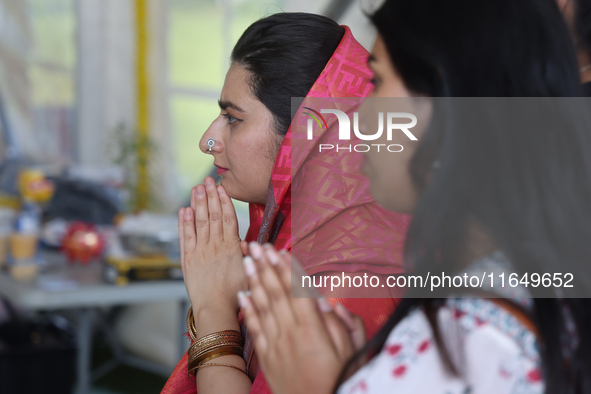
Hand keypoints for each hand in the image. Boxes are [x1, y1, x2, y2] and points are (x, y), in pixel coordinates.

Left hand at [178, 177, 246, 321]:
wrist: (216, 309)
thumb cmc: (236, 294)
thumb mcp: (251, 272)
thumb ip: (251, 255)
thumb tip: (252, 243)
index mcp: (232, 247)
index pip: (227, 217)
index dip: (223, 201)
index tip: (220, 187)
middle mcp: (215, 245)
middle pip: (211, 215)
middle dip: (208, 196)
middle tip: (206, 180)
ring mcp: (200, 251)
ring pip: (198, 222)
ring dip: (196, 203)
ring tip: (195, 188)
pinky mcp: (188, 259)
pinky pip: (185, 237)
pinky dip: (183, 222)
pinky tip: (183, 210)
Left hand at [239, 243, 364, 393]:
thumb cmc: (338, 381)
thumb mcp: (352, 352)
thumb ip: (342, 324)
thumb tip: (329, 302)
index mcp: (313, 329)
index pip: (297, 290)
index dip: (286, 268)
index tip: (278, 249)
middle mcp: (291, 333)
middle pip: (276, 292)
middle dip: (265, 266)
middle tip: (256, 245)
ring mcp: (276, 344)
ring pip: (263, 306)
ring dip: (254, 281)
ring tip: (247, 260)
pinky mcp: (267, 357)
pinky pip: (255, 329)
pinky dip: (248, 310)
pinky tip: (243, 294)